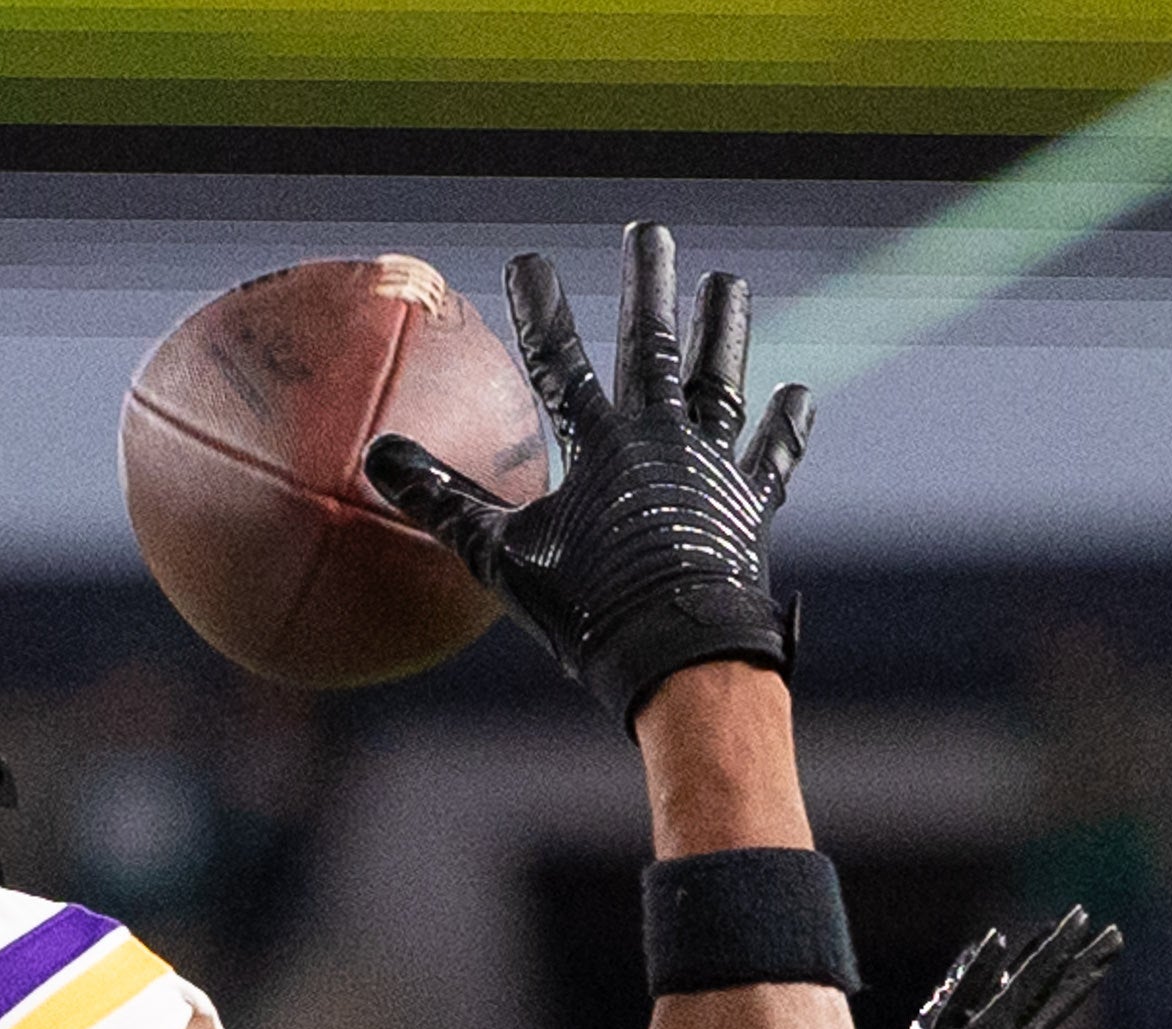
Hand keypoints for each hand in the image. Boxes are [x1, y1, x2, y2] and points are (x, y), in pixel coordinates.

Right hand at [365, 224, 810, 731]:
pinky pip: (772, 455)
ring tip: (729, 282)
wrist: (681, 652)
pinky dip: (785, 425)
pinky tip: (795, 393)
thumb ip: (442, 503)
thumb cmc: (588, 612)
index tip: (529, 259)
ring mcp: (712, 467)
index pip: (560, 363)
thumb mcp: (501, 559)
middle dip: (648, 285)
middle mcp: (663, 439)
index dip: (542, 310)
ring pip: (718, 381)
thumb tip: (376, 457)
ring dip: (724, 329)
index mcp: (602, 445)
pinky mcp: (748, 504)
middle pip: (651, 347)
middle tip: (650, 233)